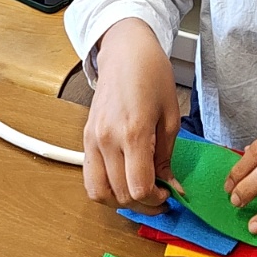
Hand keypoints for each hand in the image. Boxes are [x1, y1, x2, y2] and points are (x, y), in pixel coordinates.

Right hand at [82, 18, 182, 214]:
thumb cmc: (152, 76)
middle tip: (159, 197)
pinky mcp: (85, 138)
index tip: (168, 194)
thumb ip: (167, 156)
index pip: (138, 187)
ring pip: (98, 192)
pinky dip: (106, 188)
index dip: (155, 199)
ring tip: (140, 195)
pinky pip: (90, 177)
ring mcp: (92, 140)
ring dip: (119, 201)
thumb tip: (171, 185)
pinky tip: (124, 180)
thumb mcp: (170, 117)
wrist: (125, 52)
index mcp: (132, 132)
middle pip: (119, 195)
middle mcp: (107, 139)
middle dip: (142, 204)